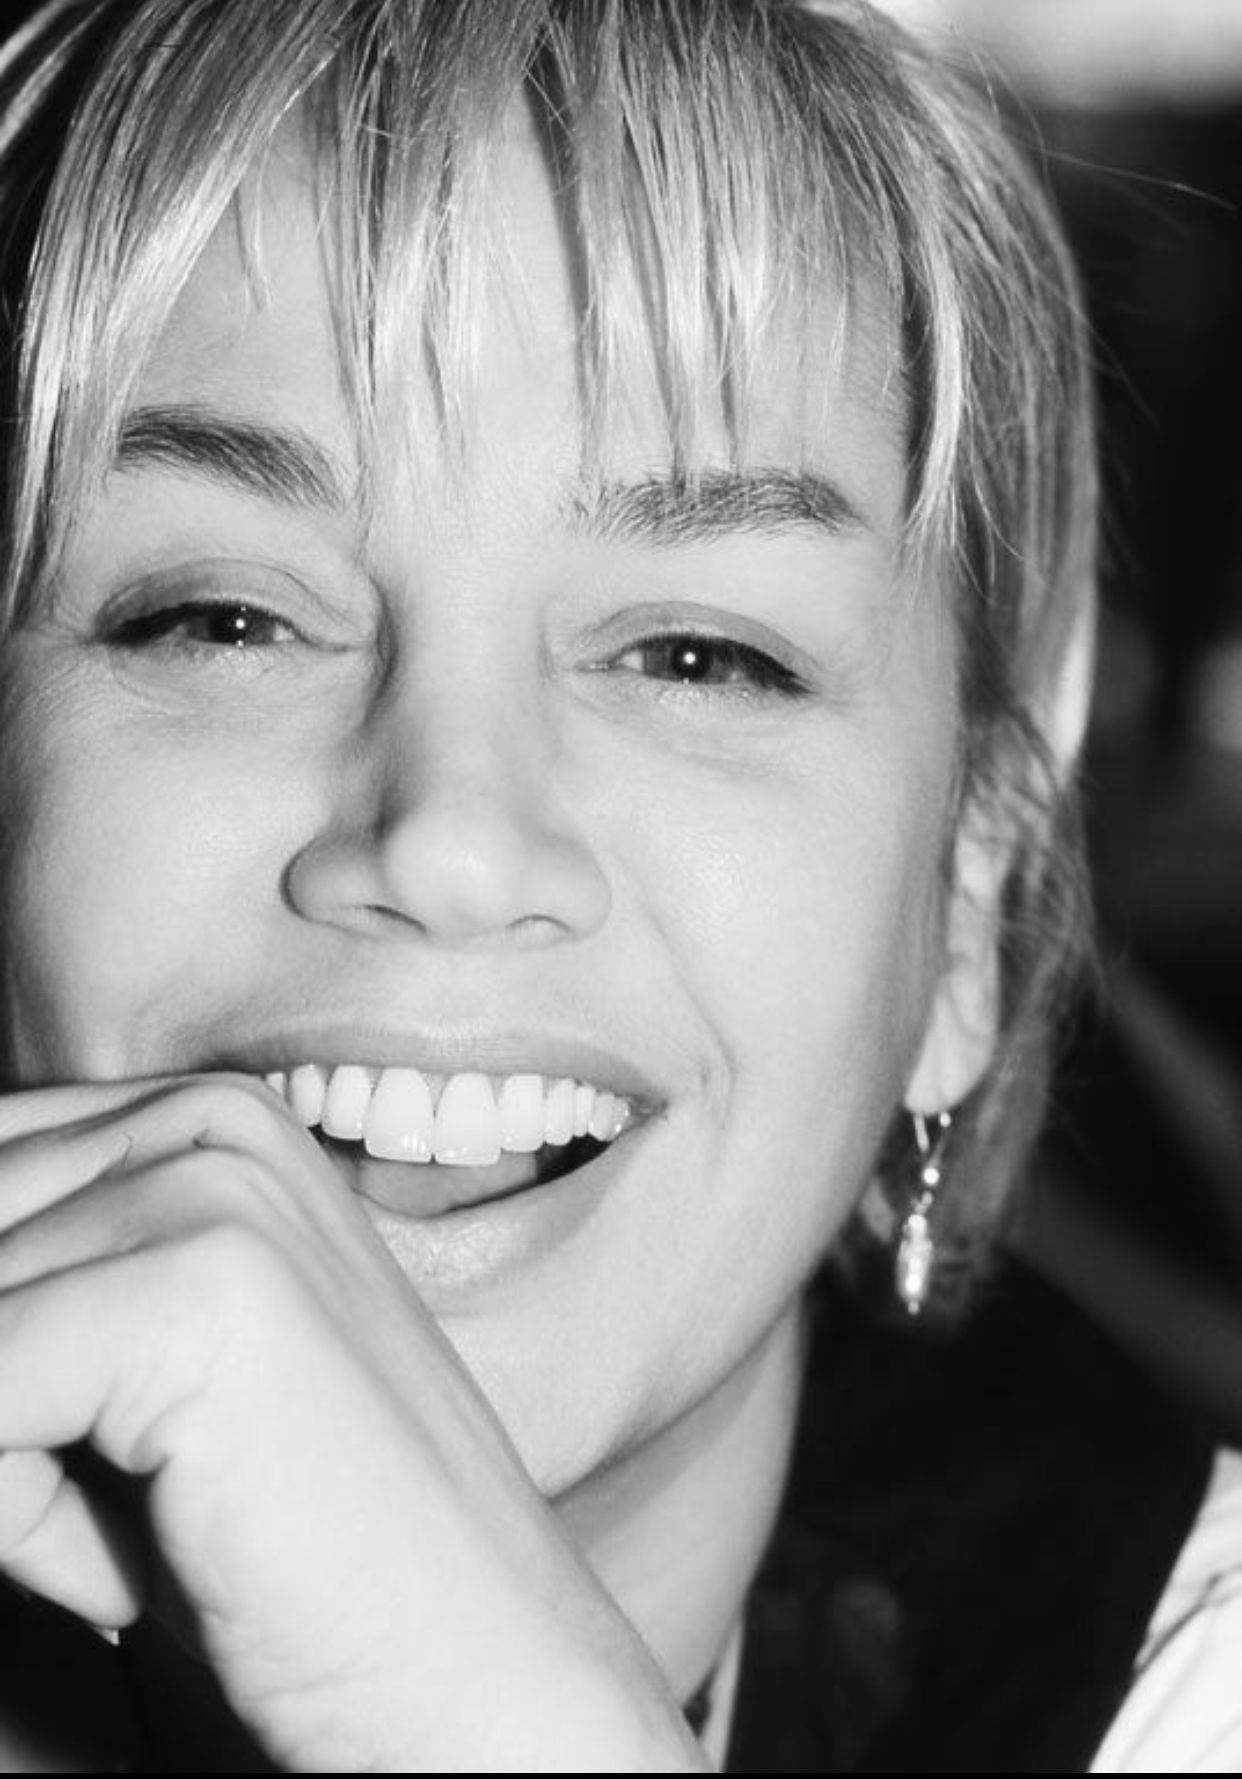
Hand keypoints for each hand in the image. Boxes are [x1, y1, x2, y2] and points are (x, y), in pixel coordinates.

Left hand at [0, 1077, 705, 1770]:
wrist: (476, 1688)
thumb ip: (14, 1307)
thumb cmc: (286, 1563)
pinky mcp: (206, 1285)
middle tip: (134, 1511)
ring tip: (161, 1533)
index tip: (70, 1439)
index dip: (0, 1353)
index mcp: (196, 1117)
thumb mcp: (102, 1400)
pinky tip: (160, 1560)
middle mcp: (206, 1116)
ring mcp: (215, 1183)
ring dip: (2, 1478)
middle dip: (0, 1409)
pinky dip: (17, 1522)